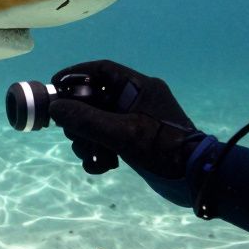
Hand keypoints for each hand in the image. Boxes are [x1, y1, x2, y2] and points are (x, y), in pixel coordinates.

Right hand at [47, 60, 199, 179]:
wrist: (194, 178)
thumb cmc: (162, 148)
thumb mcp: (121, 133)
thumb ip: (86, 119)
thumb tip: (56, 108)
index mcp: (140, 87)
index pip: (102, 70)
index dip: (76, 75)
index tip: (55, 86)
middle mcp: (137, 100)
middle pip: (94, 99)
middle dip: (79, 119)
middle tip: (72, 133)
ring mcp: (136, 120)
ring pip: (97, 121)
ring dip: (87, 139)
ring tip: (90, 155)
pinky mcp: (136, 140)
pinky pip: (107, 138)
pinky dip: (99, 152)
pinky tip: (101, 167)